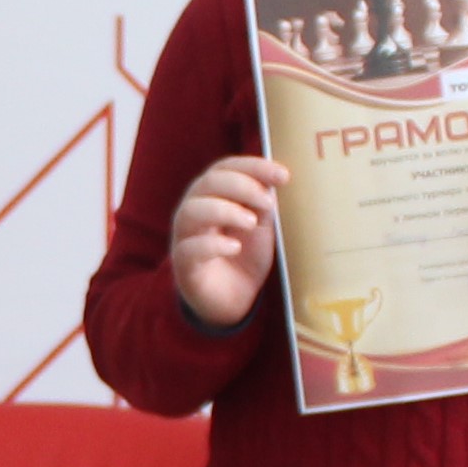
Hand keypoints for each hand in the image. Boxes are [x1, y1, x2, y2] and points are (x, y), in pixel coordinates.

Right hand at [171, 156, 288, 327]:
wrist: (232, 300)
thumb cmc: (244, 255)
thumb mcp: (261, 225)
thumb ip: (262, 203)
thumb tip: (273, 181)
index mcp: (212, 194)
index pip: (226, 168)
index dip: (253, 167)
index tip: (283, 175)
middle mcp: (194, 209)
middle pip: (208, 183)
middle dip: (241, 186)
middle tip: (268, 202)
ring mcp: (185, 237)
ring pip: (192, 211)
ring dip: (225, 210)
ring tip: (251, 223)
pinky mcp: (184, 265)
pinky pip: (189, 249)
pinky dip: (212, 244)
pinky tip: (234, 247)